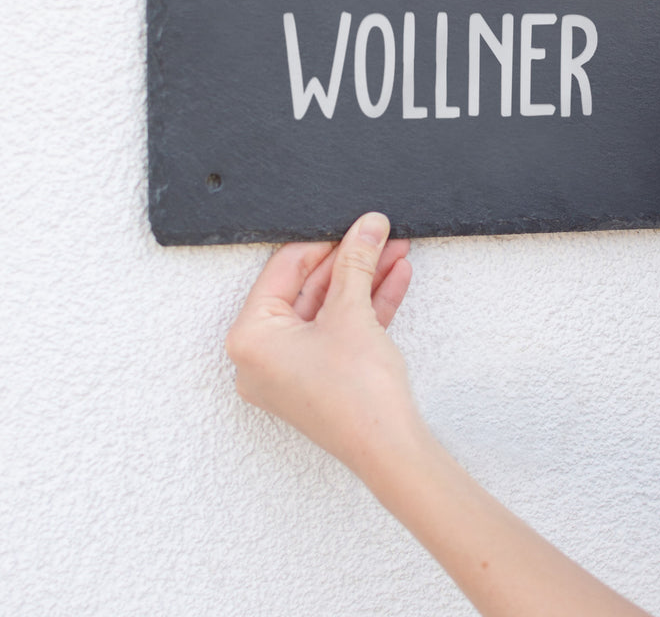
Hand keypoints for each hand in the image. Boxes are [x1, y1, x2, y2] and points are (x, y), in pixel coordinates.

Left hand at [225, 213, 423, 485]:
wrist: (389, 450)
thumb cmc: (355, 392)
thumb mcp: (353, 312)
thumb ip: (357, 262)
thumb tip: (368, 225)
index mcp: (250, 338)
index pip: (284, 271)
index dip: (323, 242)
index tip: (353, 224)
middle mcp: (262, 356)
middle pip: (308, 289)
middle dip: (350, 261)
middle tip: (377, 234)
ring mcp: (291, 370)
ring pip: (330, 309)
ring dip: (365, 280)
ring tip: (395, 251)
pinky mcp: (319, 379)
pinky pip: (340, 331)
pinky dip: (367, 306)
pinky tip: (395, 279)